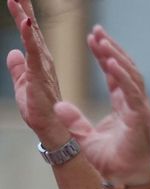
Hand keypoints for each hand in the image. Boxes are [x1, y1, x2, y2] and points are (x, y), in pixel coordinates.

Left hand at [6, 0, 67, 146]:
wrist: (53, 130)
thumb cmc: (40, 112)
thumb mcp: (22, 86)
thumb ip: (17, 69)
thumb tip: (12, 52)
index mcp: (39, 63)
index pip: (30, 36)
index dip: (24, 17)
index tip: (18, 0)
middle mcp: (44, 61)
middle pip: (33, 30)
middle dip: (25, 10)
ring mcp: (43, 67)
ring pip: (33, 37)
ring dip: (25, 17)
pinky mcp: (39, 75)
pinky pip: (34, 51)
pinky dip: (30, 35)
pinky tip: (27, 22)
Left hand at [53, 27, 149, 183]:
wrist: (123, 183)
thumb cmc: (109, 165)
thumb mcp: (83, 137)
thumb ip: (73, 121)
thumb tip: (59, 106)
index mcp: (125, 109)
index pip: (116, 76)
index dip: (106, 57)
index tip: (94, 39)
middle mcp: (135, 107)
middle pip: (126, 70)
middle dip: (112, 49)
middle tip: (97, 31)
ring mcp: (141, 112)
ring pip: (132, 76)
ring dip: (117, 57)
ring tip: (101, 41)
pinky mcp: (141, 119)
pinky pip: (133, 93)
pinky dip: (123, 76)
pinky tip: (111, 62)